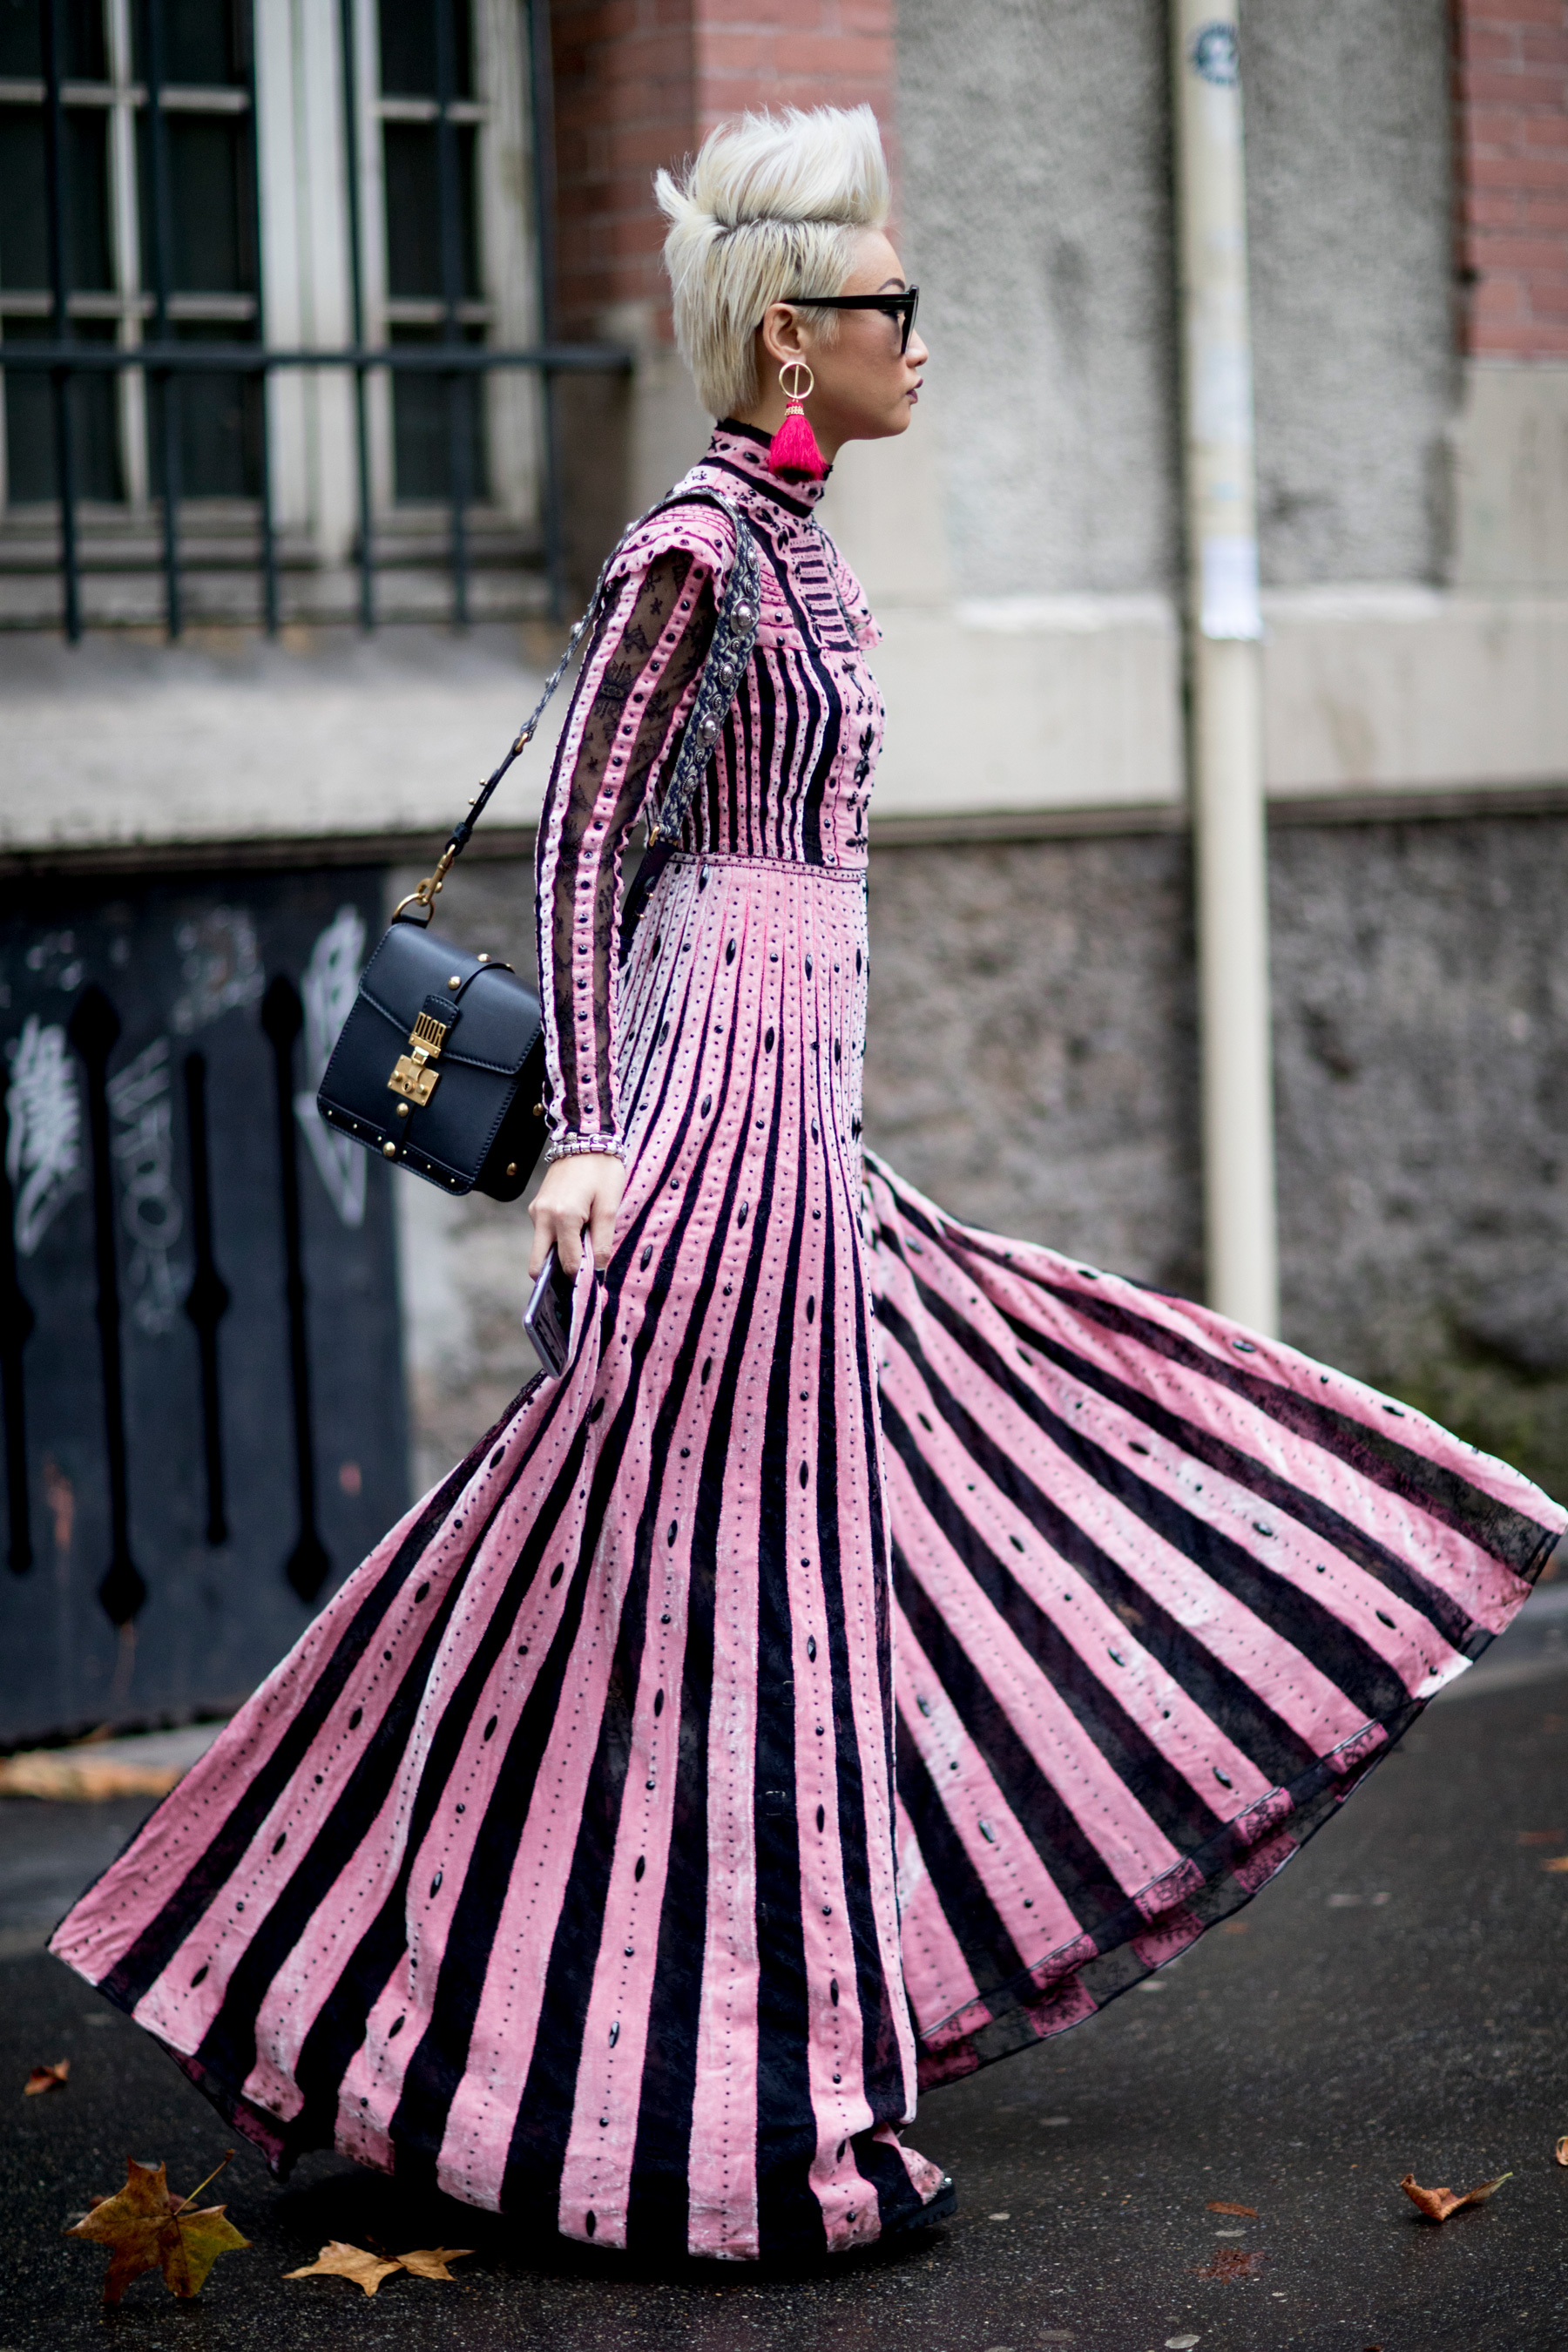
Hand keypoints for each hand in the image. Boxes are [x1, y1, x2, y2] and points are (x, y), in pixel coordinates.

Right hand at [529, 1151, 624, 1278]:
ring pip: (541, 1249)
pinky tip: (577, 1230)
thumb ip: (602, 1241)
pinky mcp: (536, 1206)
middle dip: (556, 1275)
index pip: (566, 1263)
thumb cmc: (602, 1170)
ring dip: (559, 1254)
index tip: (594, 1284)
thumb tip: (598, 1270)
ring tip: (585, 1246)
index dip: (580, 1278)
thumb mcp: (609, 1205)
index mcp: (564, 1218)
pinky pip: (543, 1234)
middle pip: (538, 1265)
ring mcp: (536, 1211)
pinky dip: (557, 1239)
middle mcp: (543, 1217)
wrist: (584, 1137)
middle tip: (580, 1276)